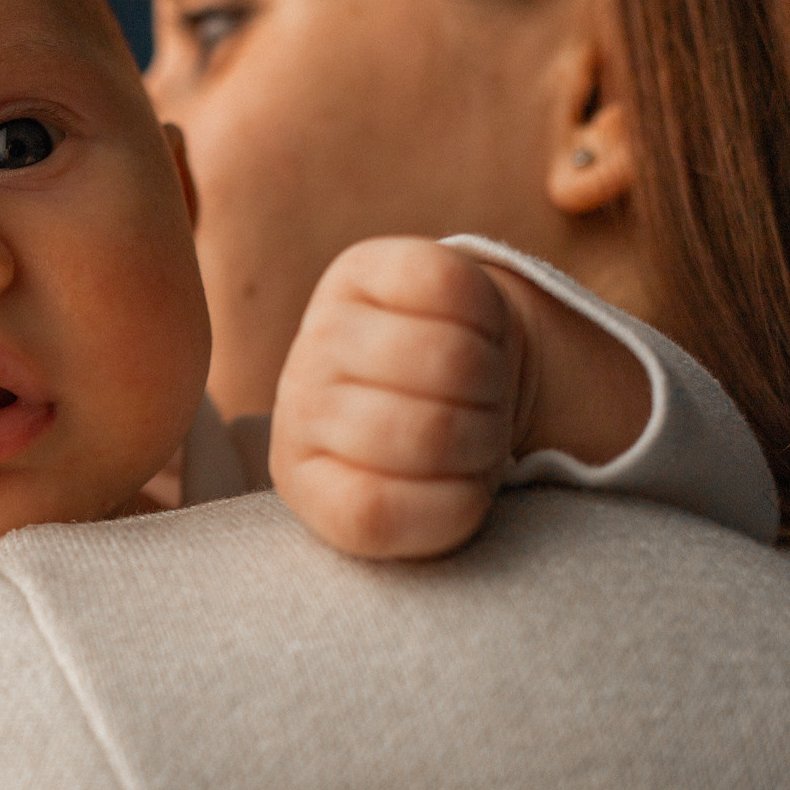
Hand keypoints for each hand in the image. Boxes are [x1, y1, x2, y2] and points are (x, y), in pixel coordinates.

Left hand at [270, 236, 647, 559]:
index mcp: (305, 480)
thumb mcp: (437, 508)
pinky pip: (449, 291)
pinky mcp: (362, 268)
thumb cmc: (446, 454)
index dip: (454, 506)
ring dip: (492, 379)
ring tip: (479, 384)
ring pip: (447, 362)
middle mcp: (297, 402)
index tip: (467, 492)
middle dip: (483, 437)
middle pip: (424, 433)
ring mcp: (322, 331)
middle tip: (481, 428)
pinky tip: (473, 328)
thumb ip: (420, 522)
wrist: (448, 365)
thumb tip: (414, 503)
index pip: (374, 513)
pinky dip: (487, 316)